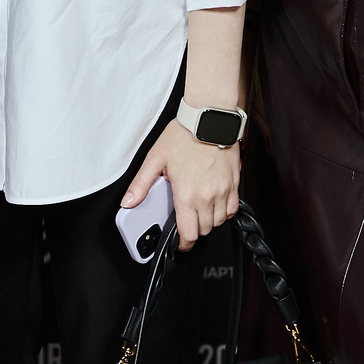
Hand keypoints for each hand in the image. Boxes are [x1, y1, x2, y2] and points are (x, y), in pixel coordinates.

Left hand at [121, 120, 239, 250]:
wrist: (208, 119)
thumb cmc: (184, 135)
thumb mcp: (155, 158)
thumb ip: (141, 184)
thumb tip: (129, 202)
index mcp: (187, 194)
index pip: (189, 233)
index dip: (183, 244)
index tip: (180, 243)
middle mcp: (208, 196)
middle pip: (204, 230)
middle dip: (193, 230)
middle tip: (185, 221)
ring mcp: (223, 191)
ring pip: (219, 221)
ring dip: (208, 221)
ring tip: (198, 210)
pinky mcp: (234, 184)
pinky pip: (232, 209)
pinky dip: (224, 212)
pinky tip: (214, 203)